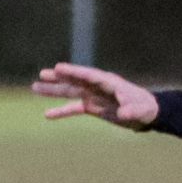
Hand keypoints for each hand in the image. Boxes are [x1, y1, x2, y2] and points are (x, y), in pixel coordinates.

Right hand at [32, 63, 159, 129]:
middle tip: (42, 74)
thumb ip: (131, 110)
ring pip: (70, 91)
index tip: (58, 67)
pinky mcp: (91, 106)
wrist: (147, 114)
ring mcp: (93, 95)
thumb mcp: (140, 110)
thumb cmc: (145, 108)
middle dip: (60, 77)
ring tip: (34, 87)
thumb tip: (123, 113)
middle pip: (75, 80)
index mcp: (109, 82)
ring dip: (53, 90)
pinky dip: (61, 111)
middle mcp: (98, 86)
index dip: (74, 71)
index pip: (88, 75)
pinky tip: (47, 114)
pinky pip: (72, 108)